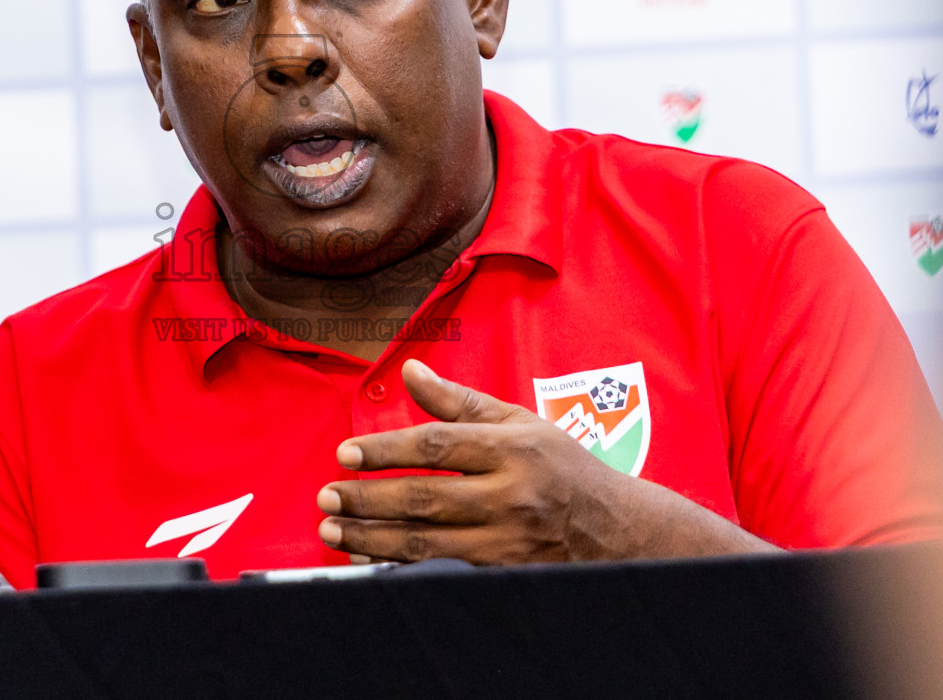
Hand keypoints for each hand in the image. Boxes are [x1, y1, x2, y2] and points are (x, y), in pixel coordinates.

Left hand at [316, 360, 773, 564]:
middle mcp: (510, 494)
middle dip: (368, 498)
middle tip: (327, 495)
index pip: (437, 445)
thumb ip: (459, 401)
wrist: (615, 530)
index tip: (345, 452)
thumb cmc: (562, 468)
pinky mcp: (502, 571)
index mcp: (512, 448)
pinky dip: (400, 564)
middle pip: (425, 496)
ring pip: (427, 540)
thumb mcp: (519, 423)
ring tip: (333, 530)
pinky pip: (441, 568)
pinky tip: (368, 558)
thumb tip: (410, 370)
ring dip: (373, 537)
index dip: (386, 449)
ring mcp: (506, 538)